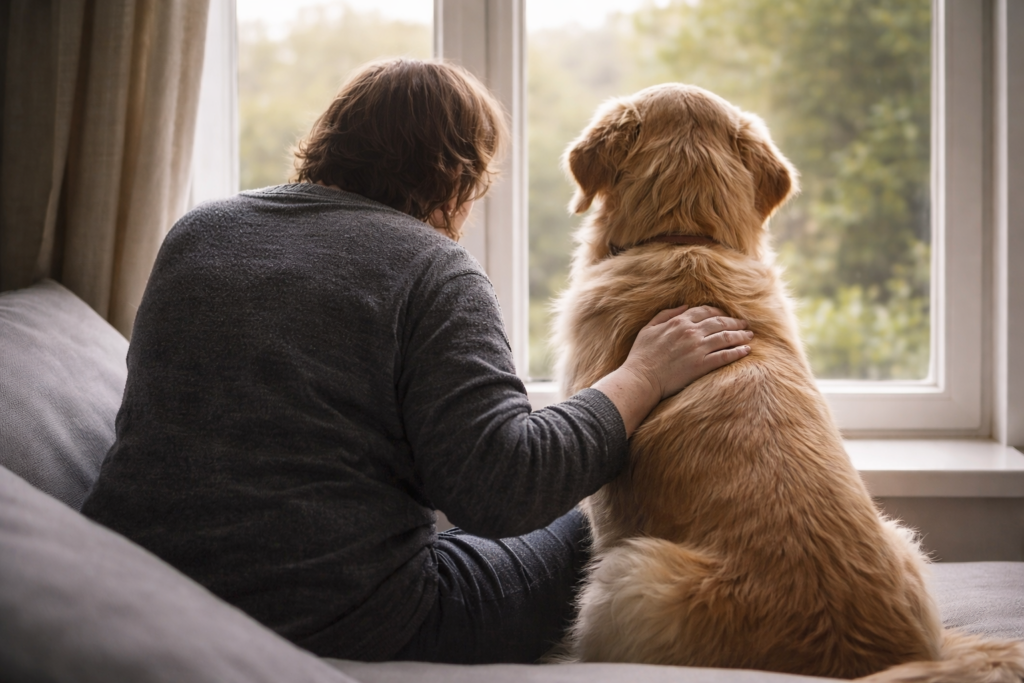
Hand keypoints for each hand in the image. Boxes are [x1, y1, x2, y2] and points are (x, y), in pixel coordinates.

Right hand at [592, 305, 751, 436]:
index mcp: (678, 321)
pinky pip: (725, 356)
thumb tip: (683, 307)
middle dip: (734, 322)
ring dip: (740, 335)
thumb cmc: (641, 355)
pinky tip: (746, 350)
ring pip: (726, 337)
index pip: (704, 311)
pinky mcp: (702, 365)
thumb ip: (665, 314)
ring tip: (749, 335)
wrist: (641, 379)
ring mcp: (697, 348)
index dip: (718, 312)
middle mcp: (690, 332)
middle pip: (719, 322)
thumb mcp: (648, 328)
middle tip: (744, 324)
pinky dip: (737, 352)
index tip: (726, 315)